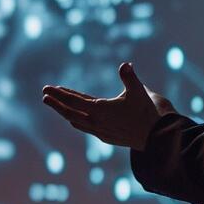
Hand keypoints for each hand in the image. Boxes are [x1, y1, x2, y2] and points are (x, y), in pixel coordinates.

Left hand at [42, 63, 173, 151]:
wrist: (158, 139)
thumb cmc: (149, 114)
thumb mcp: (139, 92)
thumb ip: (130, 77)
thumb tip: (125, 64)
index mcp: (100, 110)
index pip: (74, 100)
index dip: (60, 94)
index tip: (48, 89)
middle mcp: (96, 122)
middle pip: (70, 112)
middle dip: (56, 103)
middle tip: (44, 95)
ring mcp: (101, 132)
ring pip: (77, 122)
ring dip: (65, 113)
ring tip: (58, 106)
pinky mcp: (107, 138)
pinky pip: (86, 129)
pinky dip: (77, 122)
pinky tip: (76, 122)